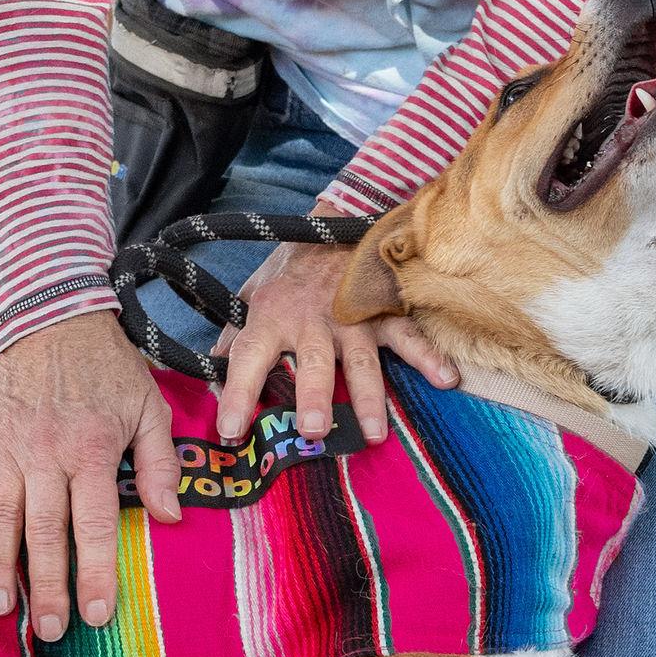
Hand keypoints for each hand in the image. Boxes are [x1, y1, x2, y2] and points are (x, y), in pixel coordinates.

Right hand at [0, 311, 183, 642]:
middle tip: (49, 631)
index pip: (94, 524)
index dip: (96, 574)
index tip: (97, 616)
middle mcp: (45, 451)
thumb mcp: (148, 406)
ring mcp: (5, 443)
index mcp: (92, 449)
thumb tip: (170, 517)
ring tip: (4, 608)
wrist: (52, 314)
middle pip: (45, 532)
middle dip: (47, 587)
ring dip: (0, 565)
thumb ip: (161, 462)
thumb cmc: (108, 368)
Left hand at [215, 238, 456, 444]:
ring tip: (373, 432)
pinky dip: (429, 356)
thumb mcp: (249, 295)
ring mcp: (351, 318)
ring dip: (367, 396)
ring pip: (361, 362)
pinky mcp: (383, 313)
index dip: (237, 393)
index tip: (230, 430)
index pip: (248, 356)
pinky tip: (446, 379)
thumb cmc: (287, 270)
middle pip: (312, 363)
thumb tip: (209, 377)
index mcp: (271, 317)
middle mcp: (311, 321)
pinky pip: (408, 336)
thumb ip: (231, 337)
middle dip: (313, 395)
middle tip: (313, 429)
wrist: (331, 224)